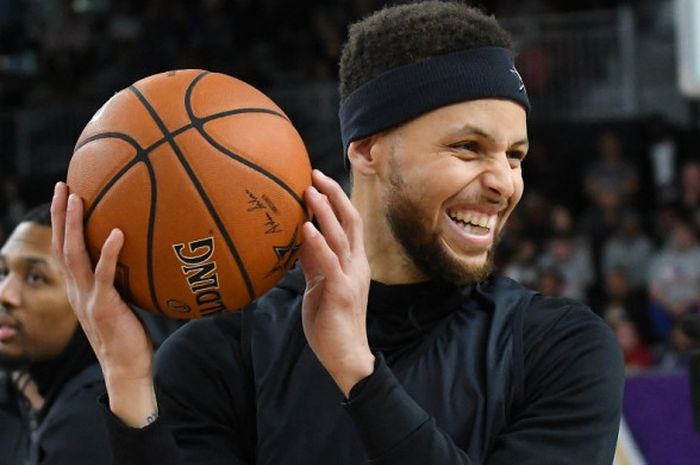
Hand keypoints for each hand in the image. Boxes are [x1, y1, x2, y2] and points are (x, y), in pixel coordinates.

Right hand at [51, 182, 156, 426]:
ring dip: (74, 225)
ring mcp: (88, 299)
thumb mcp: (121, 304)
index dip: (63, 223)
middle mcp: (77, 291)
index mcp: (79, 289)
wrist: (126, 370)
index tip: (66, 195)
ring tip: (78, 198)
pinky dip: (110, 253)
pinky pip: (105, 275)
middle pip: (62, 245)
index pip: (64, 249)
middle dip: (61, 214)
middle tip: (63, 185)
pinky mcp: (104, 307)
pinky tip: (118, 233)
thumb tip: (142, 258)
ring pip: (74, 255)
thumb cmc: (129, 336)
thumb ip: (122, 283)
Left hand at [298, 170, 374, 396]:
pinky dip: (318, 243)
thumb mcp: (319, 285)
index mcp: (353, 262)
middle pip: (350, 221)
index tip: (318, 179)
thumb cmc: (330, 322)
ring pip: (341, 237)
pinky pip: (329, 263)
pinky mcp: (341, 293)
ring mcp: (351, 278)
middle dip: (333, 195)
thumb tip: (300, 237)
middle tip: (314, 174)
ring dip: (325, 212)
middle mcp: (357, 265)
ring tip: (309, 191)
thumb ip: (313, 262)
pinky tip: (305, 228)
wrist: (346, 357)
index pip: (349, 222)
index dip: (336, 199)